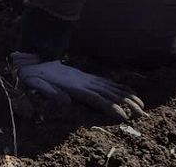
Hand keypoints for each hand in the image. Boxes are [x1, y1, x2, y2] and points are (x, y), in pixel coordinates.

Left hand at [11, 52, 144, 119]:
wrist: (33, 59)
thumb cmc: (33, 75)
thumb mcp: (36, 83)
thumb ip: (49, 91)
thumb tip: (64, 101)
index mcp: (73, 86)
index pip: (95, 98)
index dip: (109, 107)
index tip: (123, 116)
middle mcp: (83, 81)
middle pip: (108, 92)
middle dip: (125, 103)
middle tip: (142, 113)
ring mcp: (85, 78)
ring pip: (110, 87)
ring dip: (126, 95)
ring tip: (141, 105)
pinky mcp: (85, 77)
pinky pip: (105, 82)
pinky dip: (118, 87)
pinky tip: (127, 92)